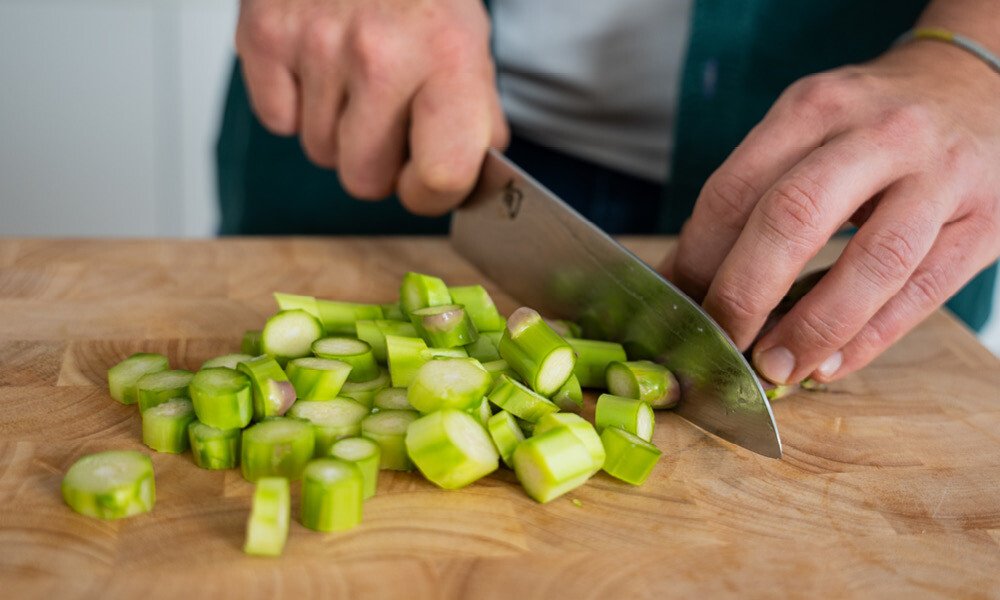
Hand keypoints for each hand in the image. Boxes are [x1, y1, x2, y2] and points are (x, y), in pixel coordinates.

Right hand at [235, 0, 507, 213]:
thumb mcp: (470, 50)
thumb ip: (475, 124)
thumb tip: (467, 187)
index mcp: (448, 61)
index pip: (440, 178)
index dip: (431, 194)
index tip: (426, 178)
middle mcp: (381, 54)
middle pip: (363, 181)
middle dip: (376, 164)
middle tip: (386, 120)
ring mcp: (317, 44)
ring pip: (318, 153)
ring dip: (337, 131)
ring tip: (353, 80)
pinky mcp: (264, 36)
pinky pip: (278, 123)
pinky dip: (295, 106)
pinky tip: (318, 67)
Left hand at [660, 41, 999, 384]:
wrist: (979, 86)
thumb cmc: (871, 125)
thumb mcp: (808, 131)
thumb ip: (752, 195)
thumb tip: (685, 279)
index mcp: (815, 107)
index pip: (736, 191)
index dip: (697, 259)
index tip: (677, 307)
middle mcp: (878, 134)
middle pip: (794, 218)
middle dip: (744, 293)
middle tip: (718, 343)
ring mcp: (941, 176)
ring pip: (871, 263)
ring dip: (812, 327)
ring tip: (774, 367)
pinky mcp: (986, 221)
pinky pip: (922, 293)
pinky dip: (869, 339)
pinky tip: (829, 365)